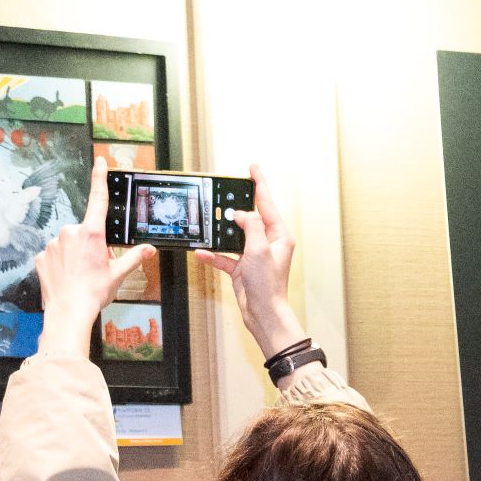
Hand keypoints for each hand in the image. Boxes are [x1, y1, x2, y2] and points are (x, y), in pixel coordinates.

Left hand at [33, 157, 151, 359]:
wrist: (68, 311)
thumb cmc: (94, 293)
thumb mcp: (119, 274)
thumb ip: (134, 257)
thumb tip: (149, 250)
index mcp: (93, 234)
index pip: (98, 199)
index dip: (99, 177)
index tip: (99, 160)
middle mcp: (71, 232)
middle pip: (84, 232)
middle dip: (89, 245)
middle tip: (94, 267)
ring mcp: (54, 243)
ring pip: (68, 244)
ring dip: (74, 255)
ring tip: (79, 276)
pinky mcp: (42, 255)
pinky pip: (54, 255)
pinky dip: (60, 264)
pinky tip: (66, 278)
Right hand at [192, 162, 303, 357]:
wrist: (263, 314)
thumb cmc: (268, 285)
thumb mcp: (259, 249)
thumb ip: (251, 226)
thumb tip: (241, 214)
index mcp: (279, 235)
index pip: (267, 203)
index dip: (260, 183)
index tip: (253, 166)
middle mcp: (268, 243)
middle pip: (250, 217)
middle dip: (237, 204)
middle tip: (226, 188)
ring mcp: (254, 256)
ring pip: (235, 236)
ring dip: (221, 231)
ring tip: (209, 218)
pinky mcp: (242, 269)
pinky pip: (225, 257)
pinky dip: (213, 254)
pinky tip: (201, 251)